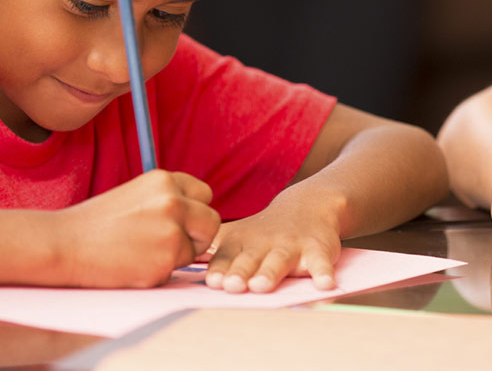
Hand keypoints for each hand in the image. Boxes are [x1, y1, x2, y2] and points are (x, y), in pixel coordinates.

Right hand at [53, 170, 220, 286]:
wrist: (62, 244)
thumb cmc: (94, 223)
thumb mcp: (135, 195)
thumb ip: (166, 199)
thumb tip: (197, 215)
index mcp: (164, 180)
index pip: (204, 194)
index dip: (194, 210)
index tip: (178, 221)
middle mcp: (173, 201)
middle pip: (211, 221)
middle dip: (197, 235)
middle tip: (170, 243)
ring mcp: (171, 231)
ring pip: (197, 248)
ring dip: (178, 255)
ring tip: (142, 252)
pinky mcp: (166, 261)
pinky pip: (177, 270)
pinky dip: (160, 272)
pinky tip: (133, 265)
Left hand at [203, 192, 341, 292]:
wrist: (309, 205)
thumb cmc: (263, 231)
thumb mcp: (235, 235)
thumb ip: (208, 250)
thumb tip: (166, 261)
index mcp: (242, 242)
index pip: (226, 257)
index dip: (220, 269)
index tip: (213, 282)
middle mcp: (264, 243)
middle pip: (250, 259)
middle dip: (241, 272)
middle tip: (232, 286)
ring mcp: (291, 246)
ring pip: (280, 260)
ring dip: (271, 272)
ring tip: (262, 285)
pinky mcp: (318, 249)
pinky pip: (321, 262)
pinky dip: (323, 273)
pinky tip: (325, 286)